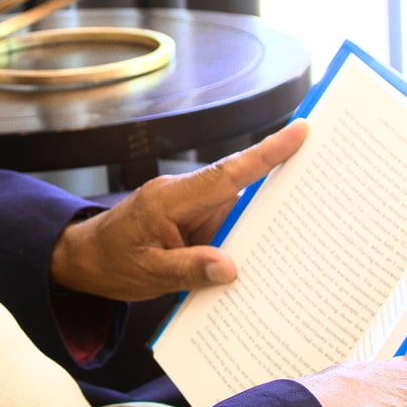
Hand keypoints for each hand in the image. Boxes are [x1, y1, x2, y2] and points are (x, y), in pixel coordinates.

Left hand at [48, 120, 306, 301]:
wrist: (82, 259)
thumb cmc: (109, 263)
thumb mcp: (146, 275)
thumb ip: (188, 270)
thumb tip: (230, 268)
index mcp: (170, 200)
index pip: (224, 174)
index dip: (264, 154)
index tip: (299, 132)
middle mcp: (183, 196)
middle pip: (239, 187)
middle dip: (279, 184)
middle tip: (324, 183)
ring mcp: (188, 206)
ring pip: (235, 208)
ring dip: (260, 224)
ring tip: (301, 234)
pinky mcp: (191, 220)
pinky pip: (223, 224)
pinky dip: (241, 240)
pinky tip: (260, 259)